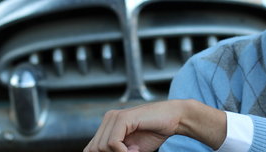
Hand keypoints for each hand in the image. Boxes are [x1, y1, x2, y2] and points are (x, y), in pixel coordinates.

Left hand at [83, 99, 226, 151]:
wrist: (173, 119)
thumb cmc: (154, 133)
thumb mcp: (130, 147)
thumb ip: (116, 150)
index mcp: (108, 124)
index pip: (91, 148)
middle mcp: (108, 118)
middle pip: (94, 149)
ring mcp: (114, 117)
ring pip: (101, 147)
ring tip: (134, 150)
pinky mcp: (123, 118)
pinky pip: (112, 143)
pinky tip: (135, 149)